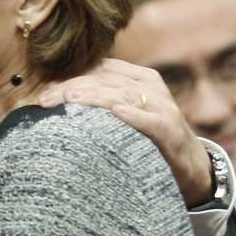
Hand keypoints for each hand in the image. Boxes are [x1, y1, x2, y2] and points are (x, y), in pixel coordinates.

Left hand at [39, 58, 211, 205]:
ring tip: (70, 98)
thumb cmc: (150, 138)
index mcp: (139, 78)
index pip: (99, 70)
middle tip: (45, 99)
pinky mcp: (170, 131)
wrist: (191, 166)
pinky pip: (151, 121)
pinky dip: (133, 116)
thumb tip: (59, 97)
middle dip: (73, 88)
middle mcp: (150, 88)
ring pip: (124, 95)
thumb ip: (103, 100)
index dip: (70, 77)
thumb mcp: (128, 113)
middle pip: (106, 81)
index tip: (44, 91)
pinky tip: (115, 112)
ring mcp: (162, 108)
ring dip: (95, 97)